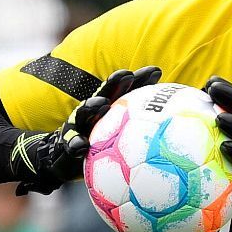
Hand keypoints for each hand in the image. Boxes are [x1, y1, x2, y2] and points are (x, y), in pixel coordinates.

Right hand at [11, 65, 160, 194]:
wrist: (61, 159)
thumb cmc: (97, 149)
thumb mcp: (118, 140)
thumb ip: (140, 133)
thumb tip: (171, 129)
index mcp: (108, 110)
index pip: (126, 92)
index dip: (140, 80)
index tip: (156, 71)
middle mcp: (92, 114)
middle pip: (105, 94)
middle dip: (116, 83)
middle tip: (127, 75)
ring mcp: (78, 126)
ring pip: (84, 114)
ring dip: (93, 107)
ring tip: (102, 105)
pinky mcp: (66, 144)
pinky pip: (70, 144)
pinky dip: (75, 144)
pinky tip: (81, 145)